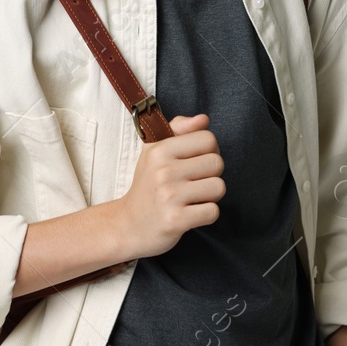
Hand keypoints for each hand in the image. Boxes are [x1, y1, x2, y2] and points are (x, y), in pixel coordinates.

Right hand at [113, 113, 223, 259]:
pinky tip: (190, 213)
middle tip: (193, 183)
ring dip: (210, 196)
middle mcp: (164, 171)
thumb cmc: (147, 186)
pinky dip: (206, 215)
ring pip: (218, 187)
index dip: (209, 150)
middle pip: (217, 163)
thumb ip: (179, 129)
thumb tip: (203, 119)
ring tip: (191, 198)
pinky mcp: (176, 220)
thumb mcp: (155, 152)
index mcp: (160, 150)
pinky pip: (213, 211)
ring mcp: (170, 196)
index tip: (196, 162)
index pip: (208, 138)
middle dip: (211, 175)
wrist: (127, 225)